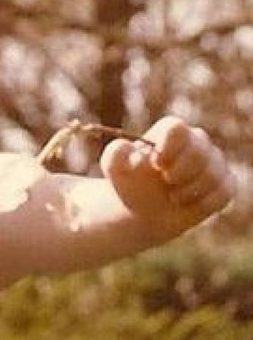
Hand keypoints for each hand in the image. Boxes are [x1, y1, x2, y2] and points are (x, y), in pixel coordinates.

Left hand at [101, 116, 235, 240]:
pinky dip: (204, 203)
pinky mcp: (224, 183)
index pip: (178, 129)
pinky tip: (188, 204)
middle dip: (180, 173)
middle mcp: (196, 141)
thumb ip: (115, 155)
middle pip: (199, 151)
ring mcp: (213, 162)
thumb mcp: (115, 169)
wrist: (144, 210)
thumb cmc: (130, 183)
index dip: (169, 147)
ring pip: (213, 174)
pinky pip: (224, 192)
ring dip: (189, 191)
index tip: (156, 165)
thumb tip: (126, 147)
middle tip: (166, 182)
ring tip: (173, 196)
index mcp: (170, 132)